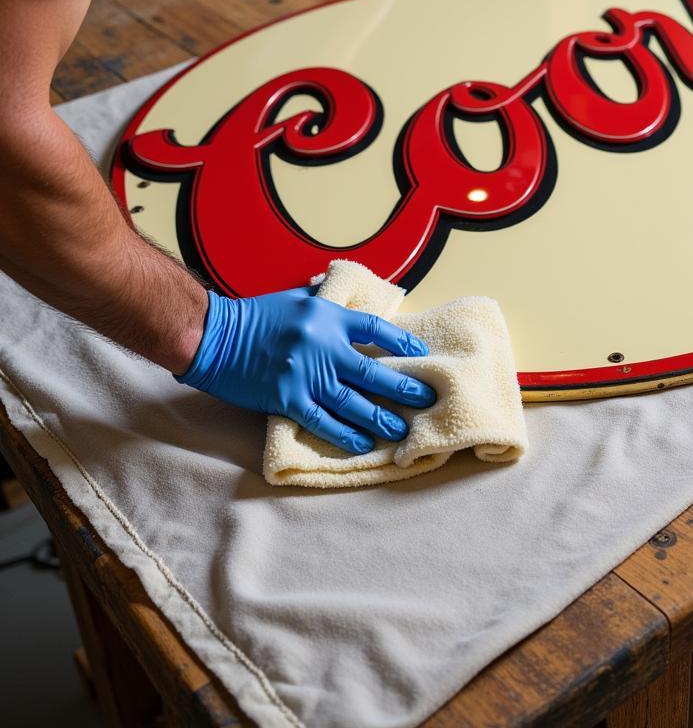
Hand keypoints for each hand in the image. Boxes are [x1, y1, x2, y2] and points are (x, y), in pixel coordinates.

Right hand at [177, 286, 435, 453]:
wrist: (213, 336)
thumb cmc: (255, 314)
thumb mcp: (297, 300)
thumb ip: (326, 305)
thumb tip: (354, 304)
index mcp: (327, 316)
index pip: (375, 329)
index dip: (401, 341)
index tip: (420, 352)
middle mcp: (322, 346)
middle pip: (372, 371)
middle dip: (403, 387)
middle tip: (427, 398)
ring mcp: (305, 375)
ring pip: (353, 402)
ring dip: (380, 418)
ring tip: (403, 430)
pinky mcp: (286, 399)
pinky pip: (322, 421)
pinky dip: (344, 434)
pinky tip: (363, 444)